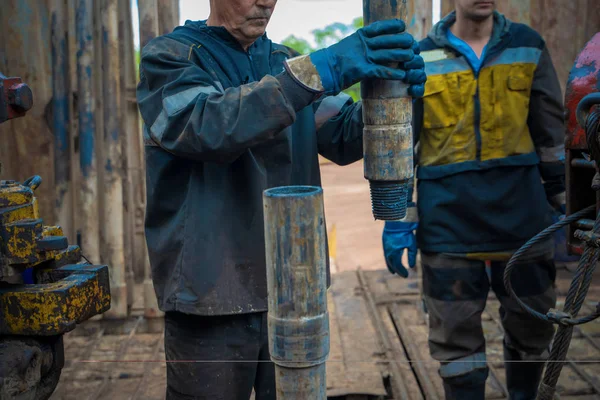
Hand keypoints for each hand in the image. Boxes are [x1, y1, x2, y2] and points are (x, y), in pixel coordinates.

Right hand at [285, 19, 426, 96]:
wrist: (321, 70)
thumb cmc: (336, 60)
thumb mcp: (349, 46)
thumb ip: (362, 43)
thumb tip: (374, 42)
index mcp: (360, 36)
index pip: (380, 27)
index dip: (393, 26)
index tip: (403, 26)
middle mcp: (362, 44)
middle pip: (387, 40)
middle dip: (402, 41)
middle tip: (412, 43)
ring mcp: (362, 57)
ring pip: (387, 54)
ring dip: (401, 55)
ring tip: (412, 57)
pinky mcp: (361, 70)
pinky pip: (380, 71)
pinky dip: (392, 73)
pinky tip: (402, 74)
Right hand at [382, 215, 417, 277]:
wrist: (397, 220)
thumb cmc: (405, 232)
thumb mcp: (411, 245)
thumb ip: (411, 256)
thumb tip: (411, 266)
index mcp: (394, 252)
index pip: (397, 265)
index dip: (402, 271)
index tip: (406, 275)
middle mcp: (388, 251)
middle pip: (391, 263)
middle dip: (395, 269)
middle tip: (397, 274)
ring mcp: (385, 246)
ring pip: (387, 259)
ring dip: (390, 265)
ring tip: (392, 270)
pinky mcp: (385, 241)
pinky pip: (386, 253)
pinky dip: (388, 258)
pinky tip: (390, 259)